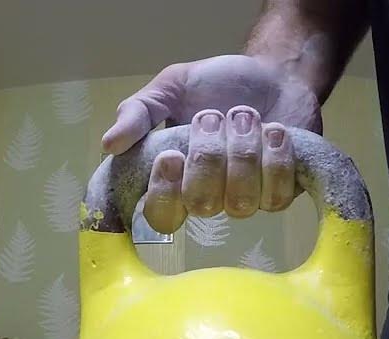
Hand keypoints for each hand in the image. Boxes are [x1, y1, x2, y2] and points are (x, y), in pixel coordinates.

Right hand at [101, 55, 321, 232]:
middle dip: (210, 155)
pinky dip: (275, 156)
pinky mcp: (280, 193)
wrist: (275, 73)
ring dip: (244, 149)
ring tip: (247, 116)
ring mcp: (245, 199)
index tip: (171, 155)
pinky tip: (275, 131)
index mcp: (174, 178)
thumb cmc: (219, 84)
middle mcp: (207, 197)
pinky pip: (276, 195)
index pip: (159, 215)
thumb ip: (139, 111)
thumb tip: (109, 144)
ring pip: (241, 201)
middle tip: (214, 116)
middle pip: (201, 205)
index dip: (165, 193)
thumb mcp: (172, 87)